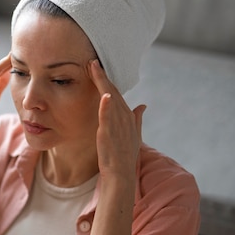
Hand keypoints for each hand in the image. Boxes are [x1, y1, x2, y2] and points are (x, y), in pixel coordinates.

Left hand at [88, 59, 144, 180]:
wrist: (121, 173)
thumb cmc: (125, 155)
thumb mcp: (134, 134)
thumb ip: (137, 118)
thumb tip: (143, 105)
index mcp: (128, 115)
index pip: (116, 93)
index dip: (107, 79)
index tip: (97, 67)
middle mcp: (124, 117)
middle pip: (112, 91)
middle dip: (102, 75)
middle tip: (92, 61)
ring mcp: (117, 124)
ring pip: (109, 98)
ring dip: (102, 82)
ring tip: (93, 67)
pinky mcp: (109, 133)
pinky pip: (108, 116)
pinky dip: (107, 105)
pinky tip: (105, 94)